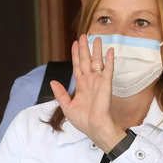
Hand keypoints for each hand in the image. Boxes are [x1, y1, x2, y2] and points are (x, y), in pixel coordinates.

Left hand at [50, 35, 125, 151]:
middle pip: (86, 60)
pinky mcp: (106, 84)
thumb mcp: (67, 107)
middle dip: (84, 48)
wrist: (95, 127)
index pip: (77, 66)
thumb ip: (60, 94)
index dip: (76, 55)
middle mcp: (89, 81)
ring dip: (96, 50)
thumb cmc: (83, 121)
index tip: (74, 44)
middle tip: (83, 35)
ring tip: (96, 38)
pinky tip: (110, 50)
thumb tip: (53, 82)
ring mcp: (98, 81)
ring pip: (97, 61)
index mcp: (81, 85)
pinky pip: (108, 69)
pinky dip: (109, 60)